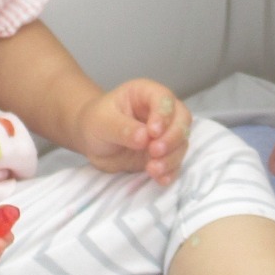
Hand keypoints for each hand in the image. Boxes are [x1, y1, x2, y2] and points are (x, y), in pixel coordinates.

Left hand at [71, 79, 190, 182]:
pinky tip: (161, 179)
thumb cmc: (95, 122)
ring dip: (171, 158)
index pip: (164, 99)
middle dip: (173, 138)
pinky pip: (174, 162)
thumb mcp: (102, 122)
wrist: (92, 141)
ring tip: (153, 170)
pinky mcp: (163, 154)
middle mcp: (161, 112)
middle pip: (182, 120)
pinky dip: (171, 171)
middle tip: (155, 152)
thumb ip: (122, 128)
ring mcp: (165, 134)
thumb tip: (144, 138)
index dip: (163, 115)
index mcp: (146, 94)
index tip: (153, 133)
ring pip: (181, 143)